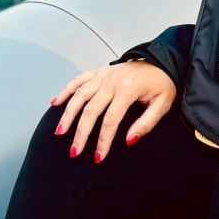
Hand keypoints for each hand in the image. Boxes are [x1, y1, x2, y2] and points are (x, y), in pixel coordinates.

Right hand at [51, 61, 176, 162]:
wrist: (163, 60)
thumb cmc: (163, 83)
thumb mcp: (162, 105)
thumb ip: (146, 124)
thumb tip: (128, 141)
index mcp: (128, 90)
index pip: (110, 121)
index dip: (103, 141)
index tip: (98, 157)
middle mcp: (112, 81)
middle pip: (90, 110)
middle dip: (81, 133)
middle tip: (74, 151)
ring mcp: (104, 75)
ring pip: (79, 95)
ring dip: (68, 114)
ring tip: (60, 131)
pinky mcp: (100, 71)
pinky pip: (78, 80)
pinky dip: (66, 90)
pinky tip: (55, 103)